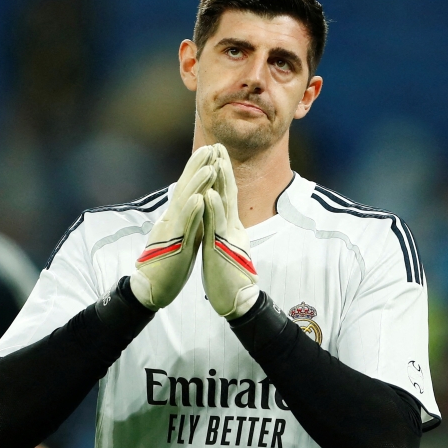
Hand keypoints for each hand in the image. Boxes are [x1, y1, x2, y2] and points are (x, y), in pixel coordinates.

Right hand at [129, 145, 216, 309]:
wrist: (151, 289)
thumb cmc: (168, 263)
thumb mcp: (181, 236)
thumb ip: (188, 219)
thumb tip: (196, 203)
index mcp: (176, 218)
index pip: (188, 189)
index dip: (198, 170)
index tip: (210, 152)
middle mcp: (171, 219)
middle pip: (185, 188)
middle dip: (197, 167)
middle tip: (210, 148)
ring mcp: (171, 232)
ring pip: (185, 203)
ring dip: (197, 184)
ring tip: (209, 166)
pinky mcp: (173, 246)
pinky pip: (183, 227)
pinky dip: (192, 212)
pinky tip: (201, 199)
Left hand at [202, 146, 258, 318]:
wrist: (237, 301)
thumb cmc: (228, 276)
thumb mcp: (223, 247)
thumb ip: (221, 230)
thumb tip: (218, 217)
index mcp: (229, 227)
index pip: (224, 195)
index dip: (221, 174)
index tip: (215, 154)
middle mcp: (231, 227)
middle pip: (227, 192)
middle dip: (222, 168)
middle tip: (218, 145)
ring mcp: (229, 237)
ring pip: (225, 204)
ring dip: (220, 181)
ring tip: (216, 159)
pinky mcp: (223, 250)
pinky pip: (218, 227)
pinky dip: (214, 209)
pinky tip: (210, 194)